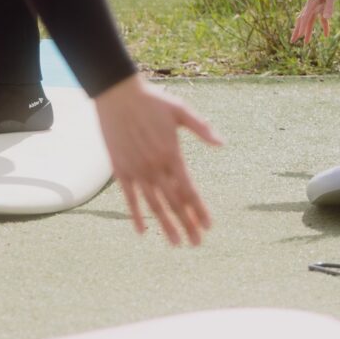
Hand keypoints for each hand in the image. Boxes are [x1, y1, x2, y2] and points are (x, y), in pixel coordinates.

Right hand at [92, 75, 223, 246]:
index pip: (189, 190)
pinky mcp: (120, 169)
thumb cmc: (152, 101)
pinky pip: (129, 198)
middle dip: (187, 224)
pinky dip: (136, 215)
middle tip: (197, 243)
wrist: (117, 95)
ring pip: (153, 205)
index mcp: (172, 154)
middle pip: (174, 202)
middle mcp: (155, 167)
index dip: (199, 210)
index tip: (208, 226)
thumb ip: (201, 129)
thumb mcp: (181, 111)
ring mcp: (136, 170)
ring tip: (176, 243)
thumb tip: (222, 144)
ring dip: (165, 225)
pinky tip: (143, 231)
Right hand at [292, 0, 339, 41]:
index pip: (305, 17)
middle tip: (292, 41)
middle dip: (298, 31)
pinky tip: (326, 34)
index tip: (299, 36)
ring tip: (305, 42)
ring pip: (309, 20)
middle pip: (303, 20)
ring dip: (308, 31)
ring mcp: (315, 6)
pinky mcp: (321, 6)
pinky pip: (320, 18)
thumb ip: (329, 6)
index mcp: (312, 2)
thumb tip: (326, 18)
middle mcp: (311, 5)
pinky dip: (323, 26)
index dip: (302, 27)